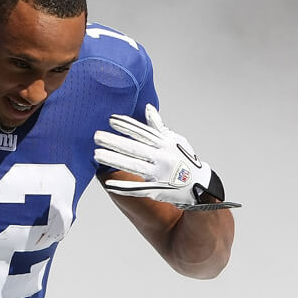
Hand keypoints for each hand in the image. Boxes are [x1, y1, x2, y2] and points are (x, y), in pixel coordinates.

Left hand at [94, 105, 239, 209]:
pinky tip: (108, 184)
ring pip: (134, 166)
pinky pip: (138, 188)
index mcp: (165, 144)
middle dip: (115, 142)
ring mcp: (160, 174)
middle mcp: (163, 157)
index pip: (143, 133)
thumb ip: (158, 127)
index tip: (110, 120)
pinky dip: (123, 187)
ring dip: (115, 160)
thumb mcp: (175, 140)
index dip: (126, 126)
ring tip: (97, 154)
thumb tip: (147, 108)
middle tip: (96, 136)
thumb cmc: (184, 159)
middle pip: (135, 148)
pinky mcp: (157, 189)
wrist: (201, 184)